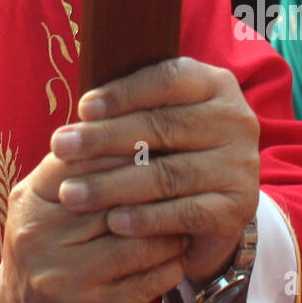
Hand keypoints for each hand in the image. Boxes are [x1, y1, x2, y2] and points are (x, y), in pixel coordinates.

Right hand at [0, 148, 187, 302]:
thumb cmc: (42, 251)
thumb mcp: (43, 205)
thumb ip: (76, 169)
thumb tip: (130, 120)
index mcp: (30, 200)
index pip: (83, 159)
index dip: (125, 146)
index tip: (160, 136)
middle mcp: (40, 236)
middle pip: (115, 199)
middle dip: (155, 186)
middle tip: (188, 172)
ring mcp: (63, 278)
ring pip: (138, 241)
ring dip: (169, 230)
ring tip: (186, 218)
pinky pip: (146, 282)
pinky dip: (169, 266)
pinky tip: (177, 256)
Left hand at [50, 58, 259, 285]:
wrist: (214, 210)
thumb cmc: (170, 151)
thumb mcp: (157, 121)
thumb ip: (131, 110)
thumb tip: (81, 114)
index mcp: (214, 85)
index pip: (167, 80)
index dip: (123, 93)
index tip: (82, 108)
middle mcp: (235, 121)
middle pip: (163, 127)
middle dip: (104, 139)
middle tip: (61, 148)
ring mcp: (240, 166)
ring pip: (167, 174)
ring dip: (113, 185)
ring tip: (72, 193)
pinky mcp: (236, 209)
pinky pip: (184, 213)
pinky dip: (145, 219)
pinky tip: (112, 222)